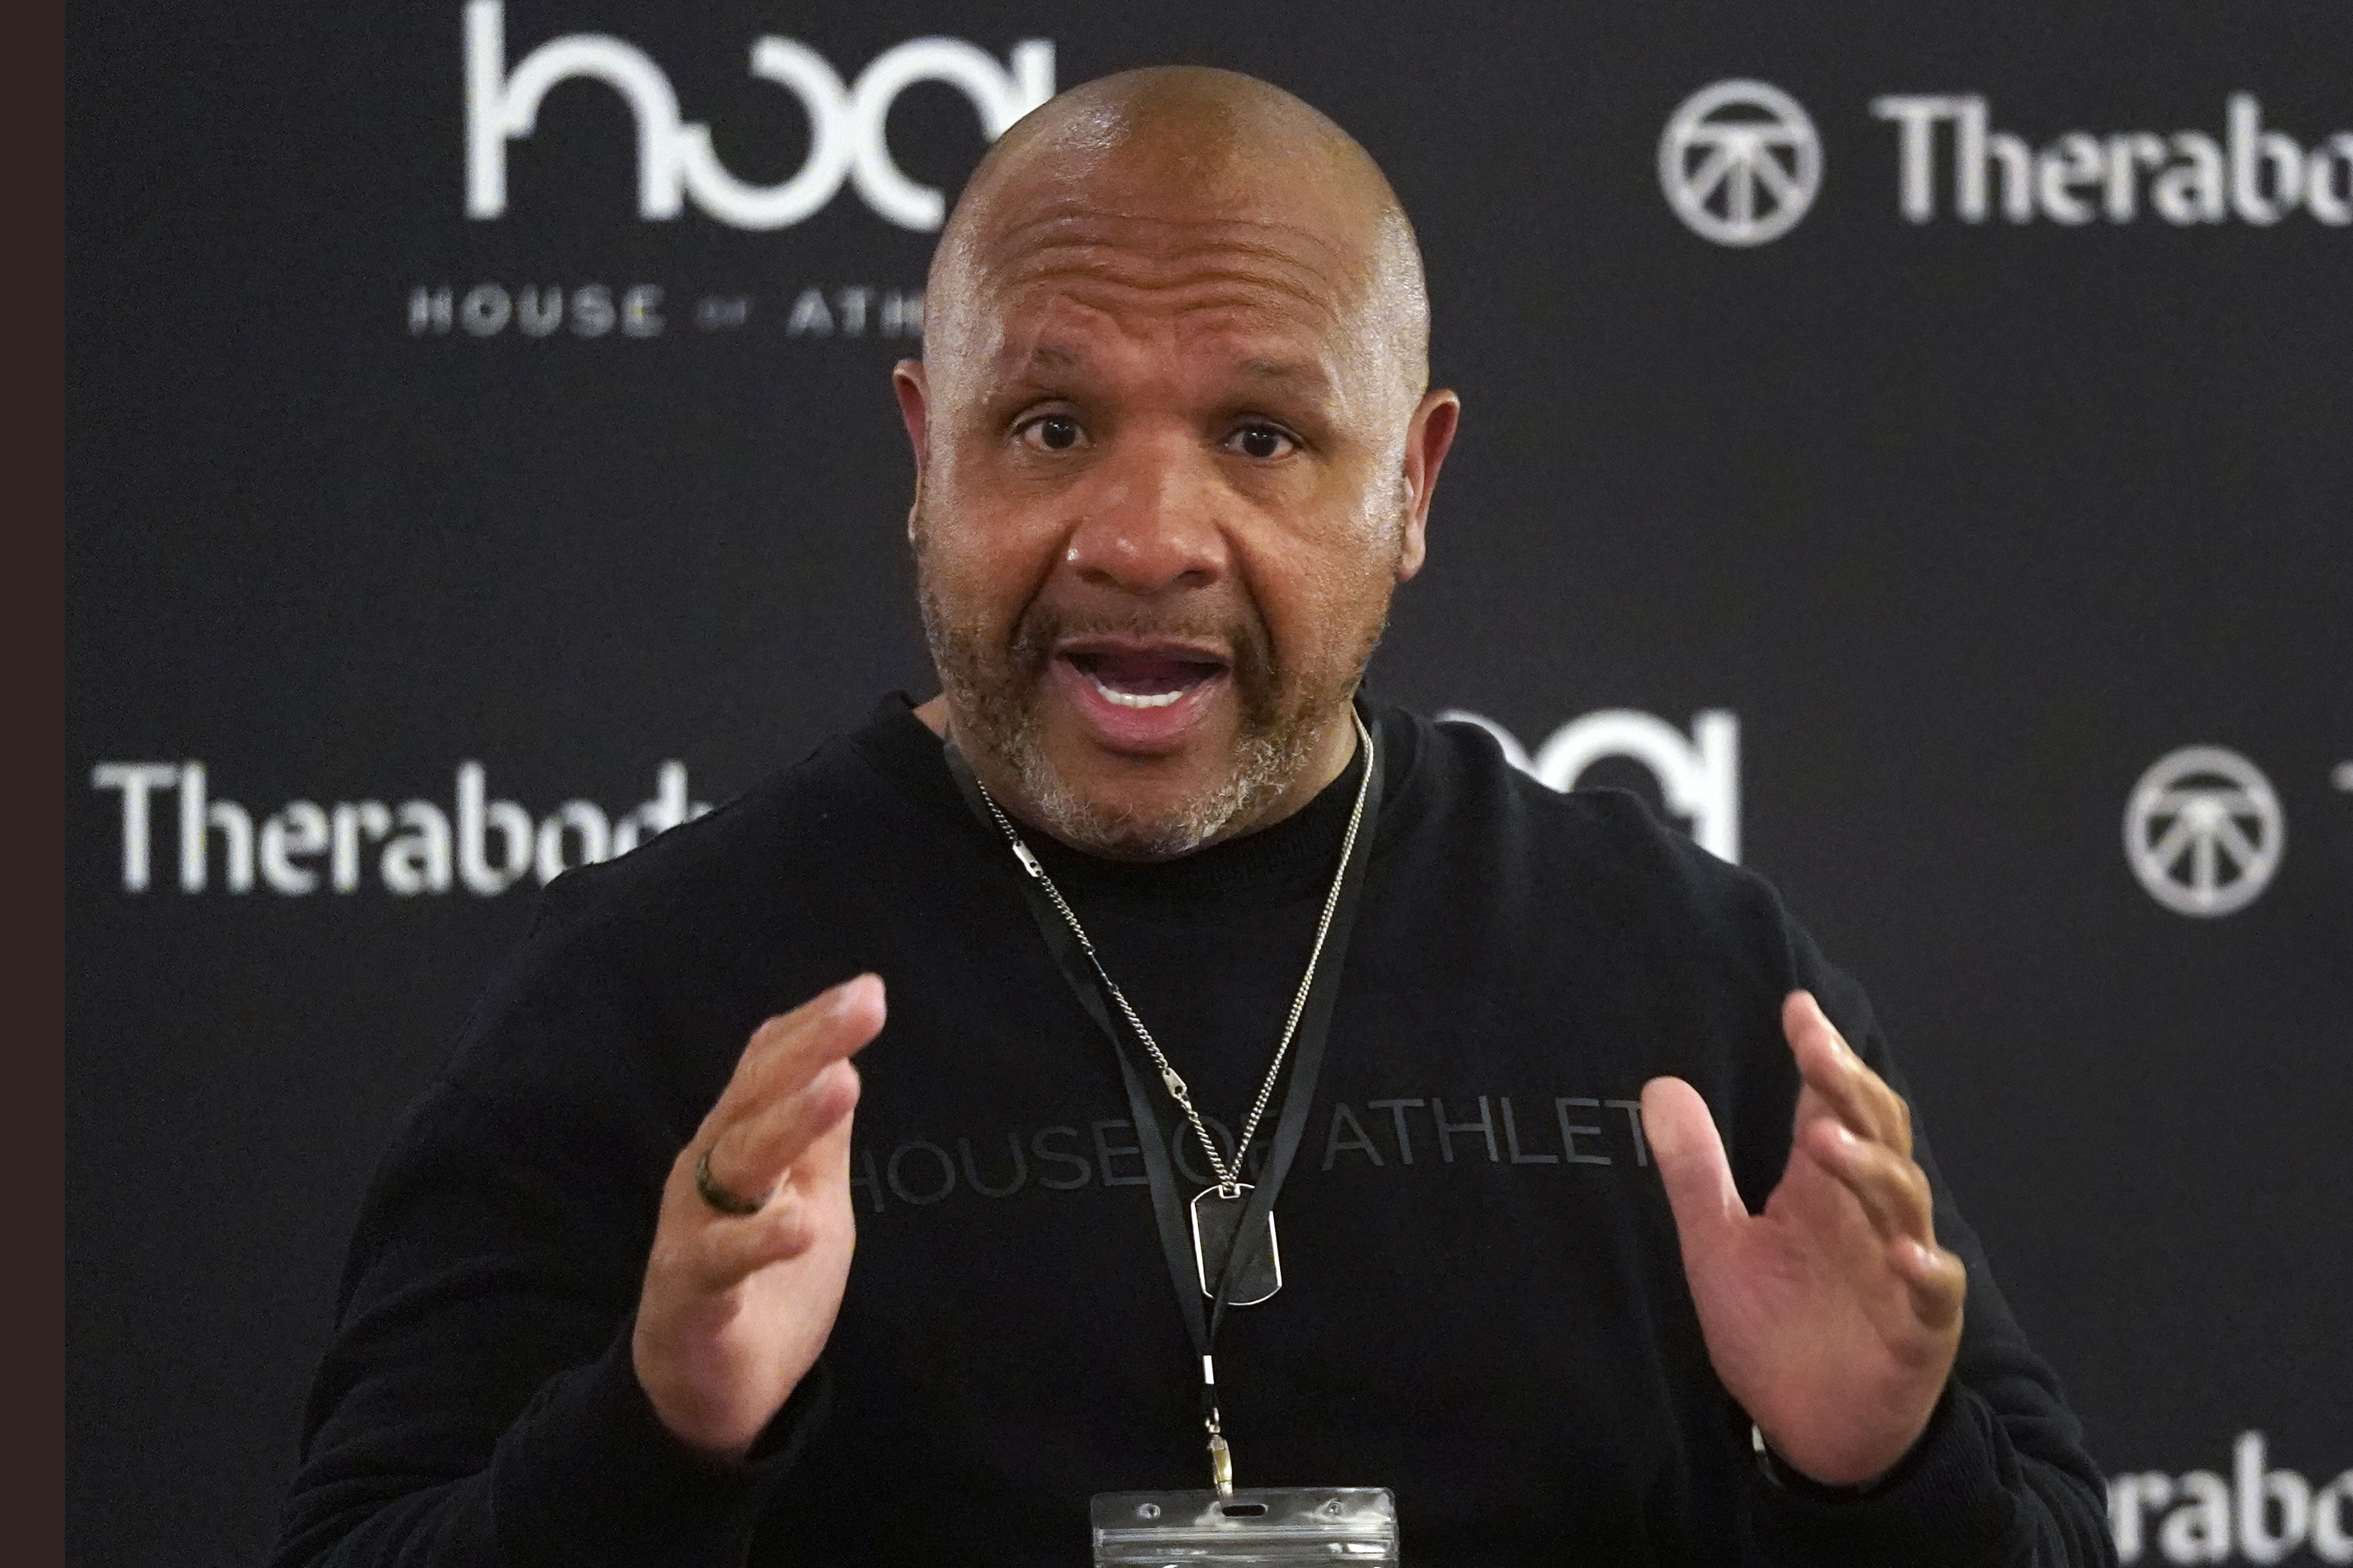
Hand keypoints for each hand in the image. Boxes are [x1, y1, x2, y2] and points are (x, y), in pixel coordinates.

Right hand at [633, 974, 885, 1462]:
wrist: (706, 1387)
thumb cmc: (762, 1279)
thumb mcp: (806, 1195)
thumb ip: (817, 1136)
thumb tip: (843, 1059)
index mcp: (736, 1142)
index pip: (769, 1067)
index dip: (813, 1026)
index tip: (868, 989)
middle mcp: (707, 1171)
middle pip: (755, 1097)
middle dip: (810, 1049)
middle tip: (864, 1007)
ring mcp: (694, 1229)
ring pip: (739, 1163)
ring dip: (790, 1122)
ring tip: (842, 1084)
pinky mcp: (691, 1293)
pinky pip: (723, 1260)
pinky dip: (761, 1240)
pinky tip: (801, 1222)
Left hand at [1640, 990, 1965, 1486]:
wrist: (1816, 1431)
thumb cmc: (1775, 1331)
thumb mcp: (1718, 1246)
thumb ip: (1695, 1171)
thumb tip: (1659, 1085)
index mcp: (1823, 1191)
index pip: (1831, 1105)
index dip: (1820, 1056)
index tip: (1797, 1008)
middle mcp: (1870, 1217)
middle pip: (1876, 1134)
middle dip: (1850, 1088)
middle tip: (1816, 1049)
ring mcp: (1901, 1269)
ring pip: (1904, 1201)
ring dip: (1870, 1167)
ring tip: (1825, 1140)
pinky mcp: (1920, 1331)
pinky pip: (1934, 1294)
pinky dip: (1926, 1271)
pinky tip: (1906, 1254)